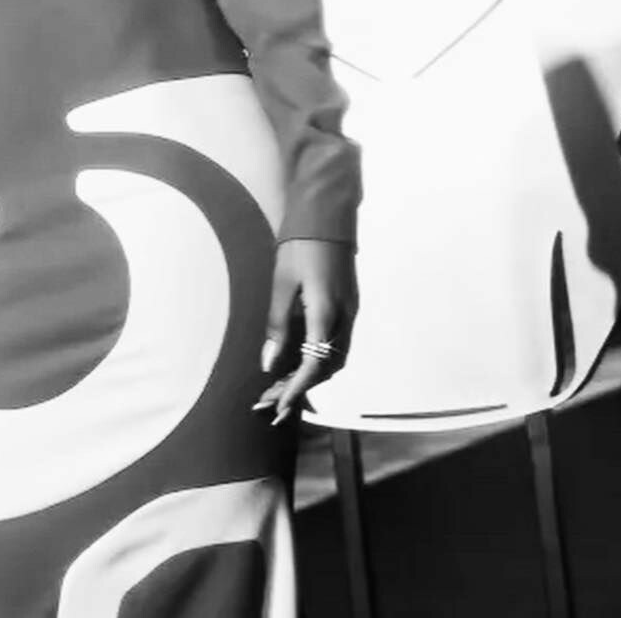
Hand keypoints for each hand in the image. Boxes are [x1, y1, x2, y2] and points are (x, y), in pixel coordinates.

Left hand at [255, 238, 357, 425]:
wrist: (327, 213)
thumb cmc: (299, 245)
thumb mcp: (281, 284)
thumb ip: (277, 326)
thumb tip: (269, 364)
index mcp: (325, 313)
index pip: (314, 366)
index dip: (296, 390)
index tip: (278, 407)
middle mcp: (344, 316)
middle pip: (329, 367)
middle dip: (303, 387)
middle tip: (273, 398)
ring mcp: (351, 309)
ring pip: (337, 357)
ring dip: (313, 374)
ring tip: (282, 382)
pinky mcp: (350, 302)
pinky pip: (339, 341)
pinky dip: (321, 357)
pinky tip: (300, 356)